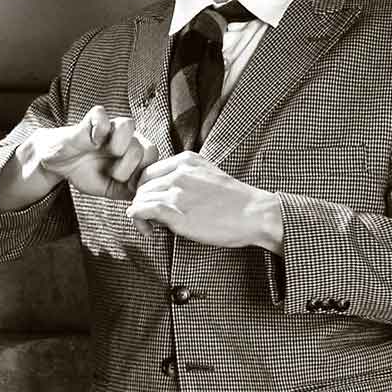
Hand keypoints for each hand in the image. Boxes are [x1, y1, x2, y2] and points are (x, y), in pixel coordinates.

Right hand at [27, 105, 159, 197]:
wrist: (61, 165)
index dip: (141, 175)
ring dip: (118, 145)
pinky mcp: (92, 119)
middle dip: (130, 166)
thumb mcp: (112, 190)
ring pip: (128, 125)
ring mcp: (111, 126)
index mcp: (137, 152)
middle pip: (147, 146)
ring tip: (105, 154)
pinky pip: (101, 115)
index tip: (125, 185)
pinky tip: (92, 142)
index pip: (154, 159)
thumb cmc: (89, 174)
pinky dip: (98, 131)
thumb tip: (148, 208)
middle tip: (113, 174)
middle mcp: (129, 137)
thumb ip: (131, 193)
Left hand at [129, 152, 283, 249]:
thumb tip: (164, 193)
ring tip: (152, 228)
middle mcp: (178, 172)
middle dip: (142, 203)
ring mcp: (176, 191)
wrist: (253, 214)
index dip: (146, 190)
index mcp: (186, 160)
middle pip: (141, 185)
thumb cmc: (234, 201)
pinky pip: (141, 210)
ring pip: (139, 198)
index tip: (153, 204)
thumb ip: (185, 177)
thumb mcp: (208, 175)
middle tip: (151, 220)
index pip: (148, 172)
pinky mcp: (176, 212)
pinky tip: (148, 230)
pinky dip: (138, 221)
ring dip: (140, 215)